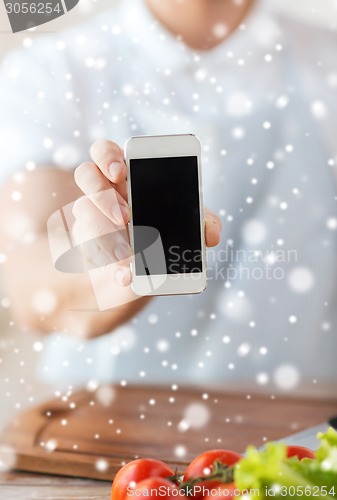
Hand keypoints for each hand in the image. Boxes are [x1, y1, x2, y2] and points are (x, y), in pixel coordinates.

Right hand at [73, 139, 221, 289]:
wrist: (151, 265)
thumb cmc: (168, 230)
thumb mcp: (189, 223)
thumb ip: (202, 222)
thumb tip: (210, 234)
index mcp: (127, 174)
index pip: (105, 151)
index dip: (108, 156)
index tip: (121, 172)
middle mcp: (103, 191)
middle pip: (86, 176)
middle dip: (103, 195)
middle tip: (126, 217)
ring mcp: (91, 217)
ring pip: (84, 216)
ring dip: (106, 236)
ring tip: (128, 256)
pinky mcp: (88, 245)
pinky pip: (88, 251)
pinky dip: (108, 266)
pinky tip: (124, 276)